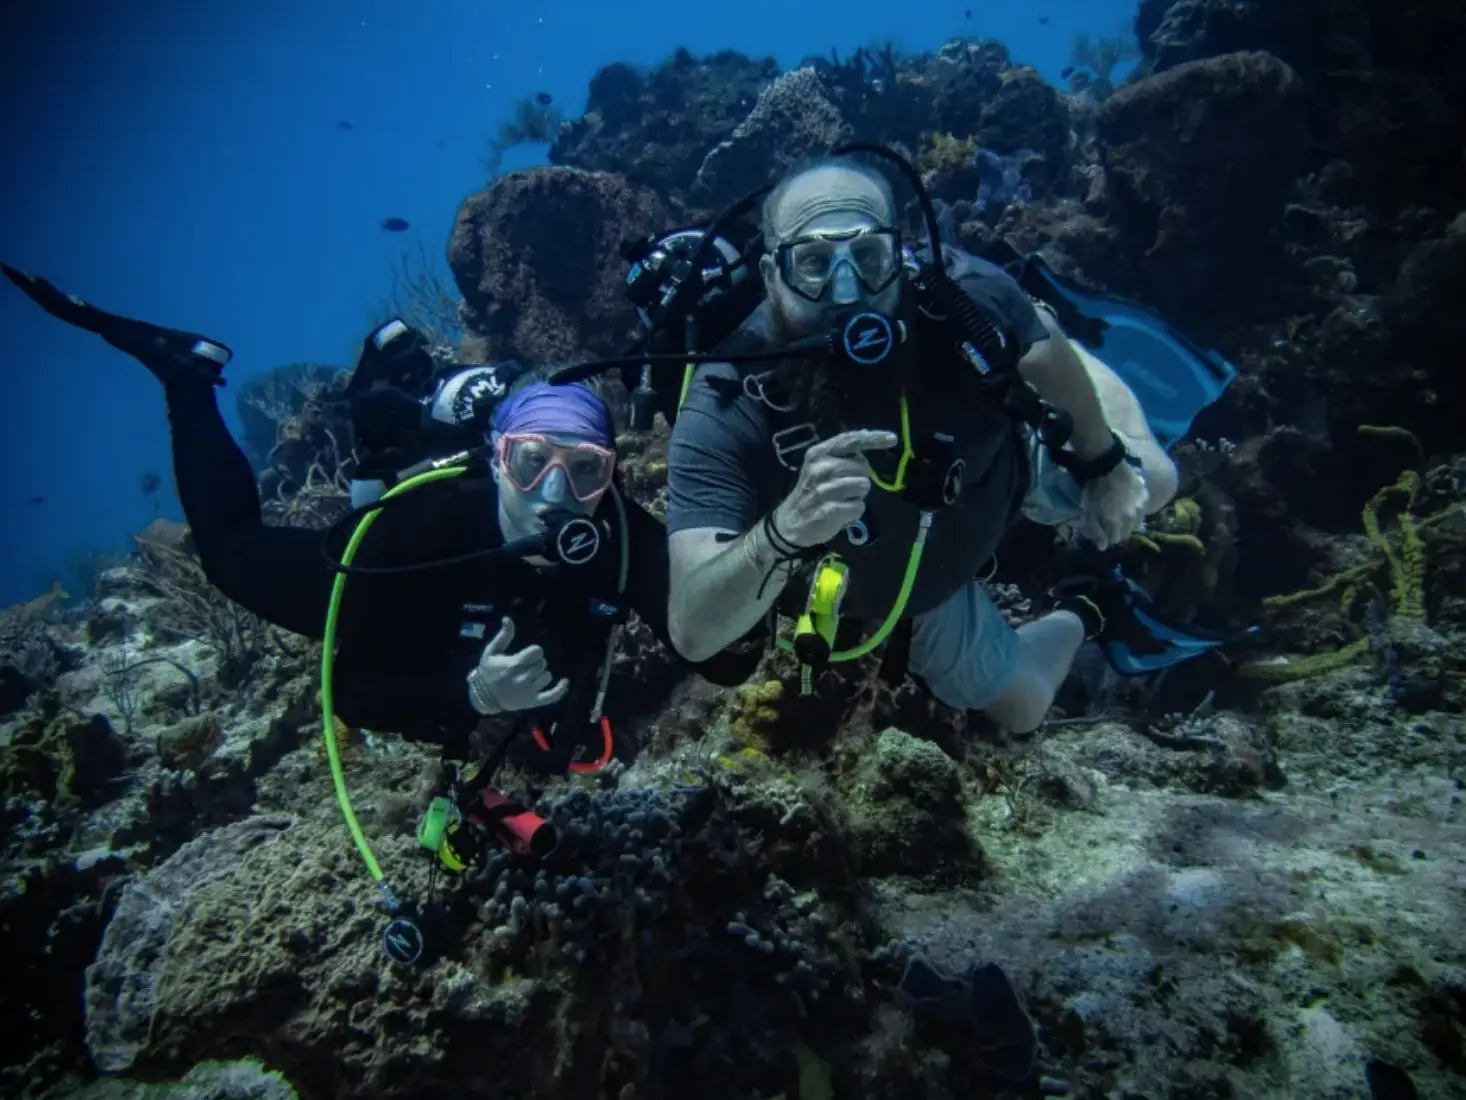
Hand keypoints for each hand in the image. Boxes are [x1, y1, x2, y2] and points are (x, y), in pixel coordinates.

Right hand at [466, 617, 569, 715]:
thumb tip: (508, 619)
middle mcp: (522, 679)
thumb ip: (503, 636)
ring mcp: (528, 692)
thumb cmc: (489, 671)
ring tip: (531, 675)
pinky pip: (551, 696)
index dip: (535, 651)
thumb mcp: (491, 652)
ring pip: (547, 677)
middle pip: (542, 664)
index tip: (528, 654)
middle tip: (527, 665)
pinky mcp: (533, 702)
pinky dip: (560, 689)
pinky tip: (565, 681)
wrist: (484, 696)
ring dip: (542, 673)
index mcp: (513, 665)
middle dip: (536, 662)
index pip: (537, 652)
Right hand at [771, 429, 898, 547]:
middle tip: (844, 489)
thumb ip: (842, 454)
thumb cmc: (812, 492)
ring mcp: (824, 489)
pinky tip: (841, 513)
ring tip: (842, 500)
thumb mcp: (820, 466)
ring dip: (858, 495)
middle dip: (860, 478)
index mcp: (818, 453)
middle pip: (863, 467)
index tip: (892, 439)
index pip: (850, 440)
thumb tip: (869, 436)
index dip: (874, 438)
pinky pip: (859, 506)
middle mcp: (821, 468)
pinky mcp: (830, 509)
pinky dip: (854, 511)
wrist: (791, 522)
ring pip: (863, 486)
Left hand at [1079, 460, 1148, 549]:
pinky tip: (1130, 505)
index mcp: (1116, 523)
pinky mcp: (1145, 496)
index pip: (1115, 539)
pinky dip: (1136, 510)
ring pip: (1137, 522)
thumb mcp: (1089, 512)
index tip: (1104, 531)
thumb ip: (1096, 531)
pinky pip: (1142, 509)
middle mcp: (1131, 518)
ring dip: (1129, 522)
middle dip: (1119, 531)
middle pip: (1127, 532)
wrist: (1107, 467)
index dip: (1108, 537)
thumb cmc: (1094, 490)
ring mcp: (1140, 507)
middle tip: (1112, 523)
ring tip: (1122, 515)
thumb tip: (1103, 547)